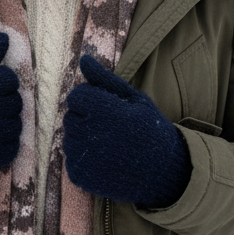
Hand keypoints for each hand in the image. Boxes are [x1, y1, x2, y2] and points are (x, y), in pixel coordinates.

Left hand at [63, 55, 191, 207]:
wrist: (164, 173)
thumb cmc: (150, 131)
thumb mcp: (134, 100)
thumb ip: (105, 79)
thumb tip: (83, 59)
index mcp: (104, 111)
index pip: (76, 96)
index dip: (90, 100)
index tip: (106, 109)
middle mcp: (90, 133)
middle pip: (70, 116)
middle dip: (86, 118)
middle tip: (110, 128)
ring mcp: (84, 157)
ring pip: (68, 137)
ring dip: (83, 138)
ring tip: (108, 145)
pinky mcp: (80, 176)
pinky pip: (70, 158)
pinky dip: (83, 159)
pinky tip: (104, 160)